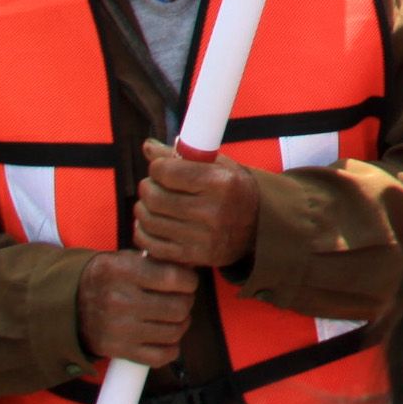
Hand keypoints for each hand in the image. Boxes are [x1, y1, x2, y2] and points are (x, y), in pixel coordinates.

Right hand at [76, 250, 198, 367]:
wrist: (69, 305)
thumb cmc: (108, 279)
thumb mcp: (125, 258)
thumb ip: (158, 260)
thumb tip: (194, 266)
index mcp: (121, 271)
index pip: (174, 278)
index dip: (189, 280)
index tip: (187, 282)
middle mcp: (118, 300)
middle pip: (178, 307)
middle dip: (186, 302)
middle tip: (180, 300)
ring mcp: (118, 328)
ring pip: (174, 332)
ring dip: (181, 325)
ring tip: (173, 317)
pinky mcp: (117, 350)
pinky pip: (160, 356)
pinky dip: (171, 349)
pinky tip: (166, 338)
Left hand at [133, 141, 259, 268]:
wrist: (260, 228)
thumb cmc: (235, 191)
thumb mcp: (220, 167)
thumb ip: (184, 155)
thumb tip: (148, 146)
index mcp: (223, 183)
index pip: (169, 172)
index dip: (157, 167)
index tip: (160, 167)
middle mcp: (214, 211)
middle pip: (155, 197)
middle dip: (147, 187)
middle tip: (152, 184)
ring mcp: (204, 238)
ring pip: (149, 221)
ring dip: (143, 208)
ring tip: (151, 203)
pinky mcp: (194, 256)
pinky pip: (151, 245)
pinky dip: (143, 232)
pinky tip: (150, 223)